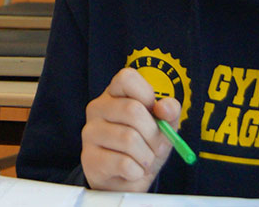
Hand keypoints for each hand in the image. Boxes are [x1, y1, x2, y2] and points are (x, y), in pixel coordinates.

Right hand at [81, 67, 183, 191]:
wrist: (127, 181)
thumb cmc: (144, 147)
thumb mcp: (162, 127)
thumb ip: (169, 112)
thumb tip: (165, 108)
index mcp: (114, 94)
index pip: (126, 78)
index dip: (147, 95)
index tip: (155, 113)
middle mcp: (97, 108)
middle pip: (133, 110)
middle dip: (154, 134)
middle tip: (155, 147)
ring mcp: (90, 132)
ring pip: (129, 139)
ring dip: (146, 156)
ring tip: (143, 161)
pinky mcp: (89, 159)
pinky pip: (124, 163)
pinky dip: (137, 172)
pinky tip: (132, 171)